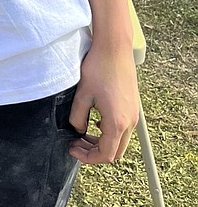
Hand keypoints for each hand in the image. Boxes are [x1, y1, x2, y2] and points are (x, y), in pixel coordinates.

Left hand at [68, 40, 138, 163]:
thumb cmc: (98, 68)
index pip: (105, 155)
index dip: (88, 158)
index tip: (72, 149)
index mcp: (117, 122)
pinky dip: (109, 132)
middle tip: (76, 143)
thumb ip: (77, 117)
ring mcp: (134, 114)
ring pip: (120, 141)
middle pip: (115, 152)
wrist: (115, 48)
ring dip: (102, 142)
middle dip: (94, 152)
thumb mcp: (82, 95)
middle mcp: (130, 122)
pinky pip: (123, 129)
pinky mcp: (133, 107)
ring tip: (82, 133)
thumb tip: (78, 129)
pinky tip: (94, 121)